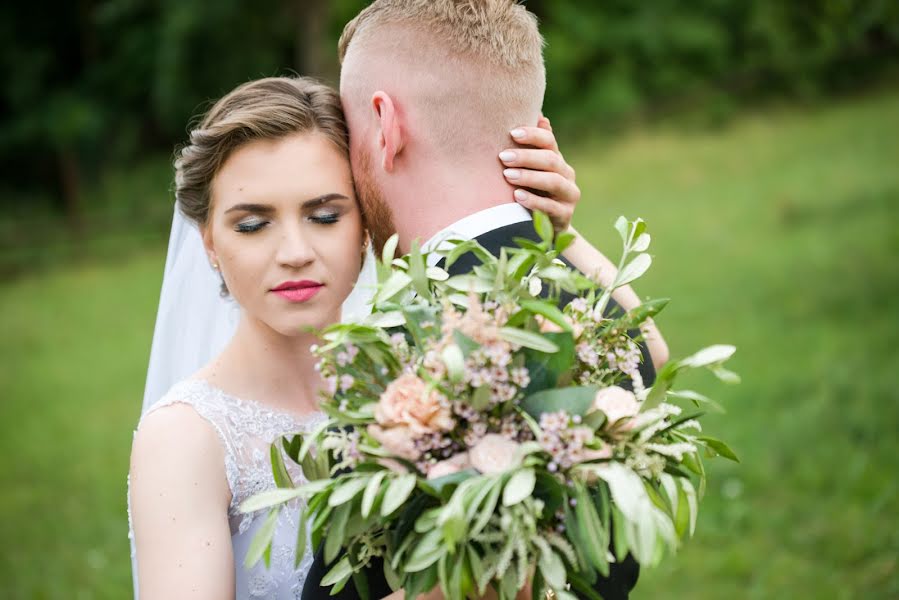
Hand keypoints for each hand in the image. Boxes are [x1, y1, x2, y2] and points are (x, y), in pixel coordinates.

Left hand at [501, 115, 579, 232]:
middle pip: (551, 160)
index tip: (512, 133)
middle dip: (526, 157)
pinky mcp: (566, 215)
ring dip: (529, 177)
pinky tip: (517, 196)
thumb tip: (537, 115)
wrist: (547, 229)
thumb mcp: (530, 171)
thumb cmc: (533, 193)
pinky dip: (534, 201)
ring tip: (507, 175)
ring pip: (553, 181)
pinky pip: (551, 207)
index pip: (549, 141)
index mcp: (557, 160)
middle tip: (503, 157)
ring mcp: (569, 195)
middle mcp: (567, 174)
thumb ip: (531, 148)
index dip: (533, 135)